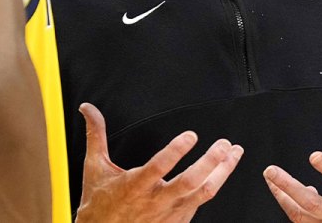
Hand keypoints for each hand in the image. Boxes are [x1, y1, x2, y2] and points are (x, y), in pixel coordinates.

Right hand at [74, 102, 243, 222]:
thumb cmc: (100, 203)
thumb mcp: (94, 167)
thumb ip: (96, 135)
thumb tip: (88, 109)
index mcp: (135, 186)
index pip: (159, 167)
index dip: (176, 151)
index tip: (191, 135)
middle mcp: (155, 201)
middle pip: (190, 182)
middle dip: (210, 162)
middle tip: (223, 144)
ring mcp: (169, 214)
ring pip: (203, 193)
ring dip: (222, 172)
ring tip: (233, 153)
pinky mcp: (178, 222)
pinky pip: (201, 203)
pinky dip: (214, 186)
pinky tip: (221, 172)